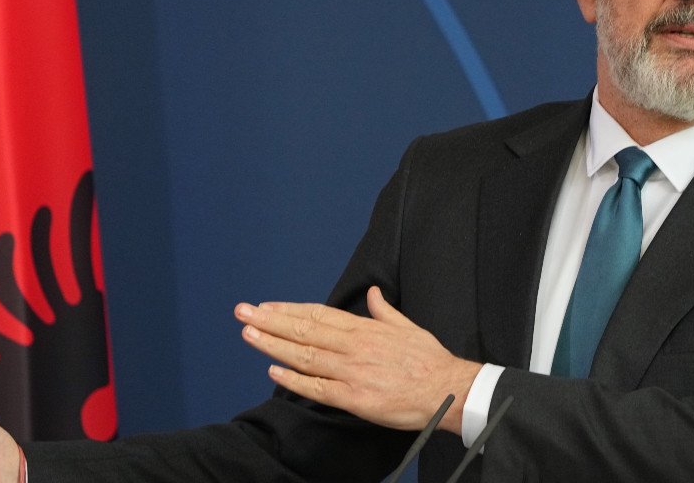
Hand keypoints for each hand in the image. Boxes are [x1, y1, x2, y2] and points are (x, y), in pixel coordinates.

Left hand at [236, 286, 481, 433]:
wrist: (449, 391)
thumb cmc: (430, 361)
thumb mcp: (408, 327)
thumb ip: (385, 311)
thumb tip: (374, 294)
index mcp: (365, 329)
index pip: (318, 315)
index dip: (288, 310)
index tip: (266, 306)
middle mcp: (354, 347)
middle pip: (304, 331)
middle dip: (270, 321)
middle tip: (243, 312)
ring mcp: (352, 372)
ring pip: (305, 356)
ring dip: (273, 345)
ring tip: (249, 334)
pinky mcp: (355, 398)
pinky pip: (318, 388)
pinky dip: (294, 380)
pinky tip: (273, 371)